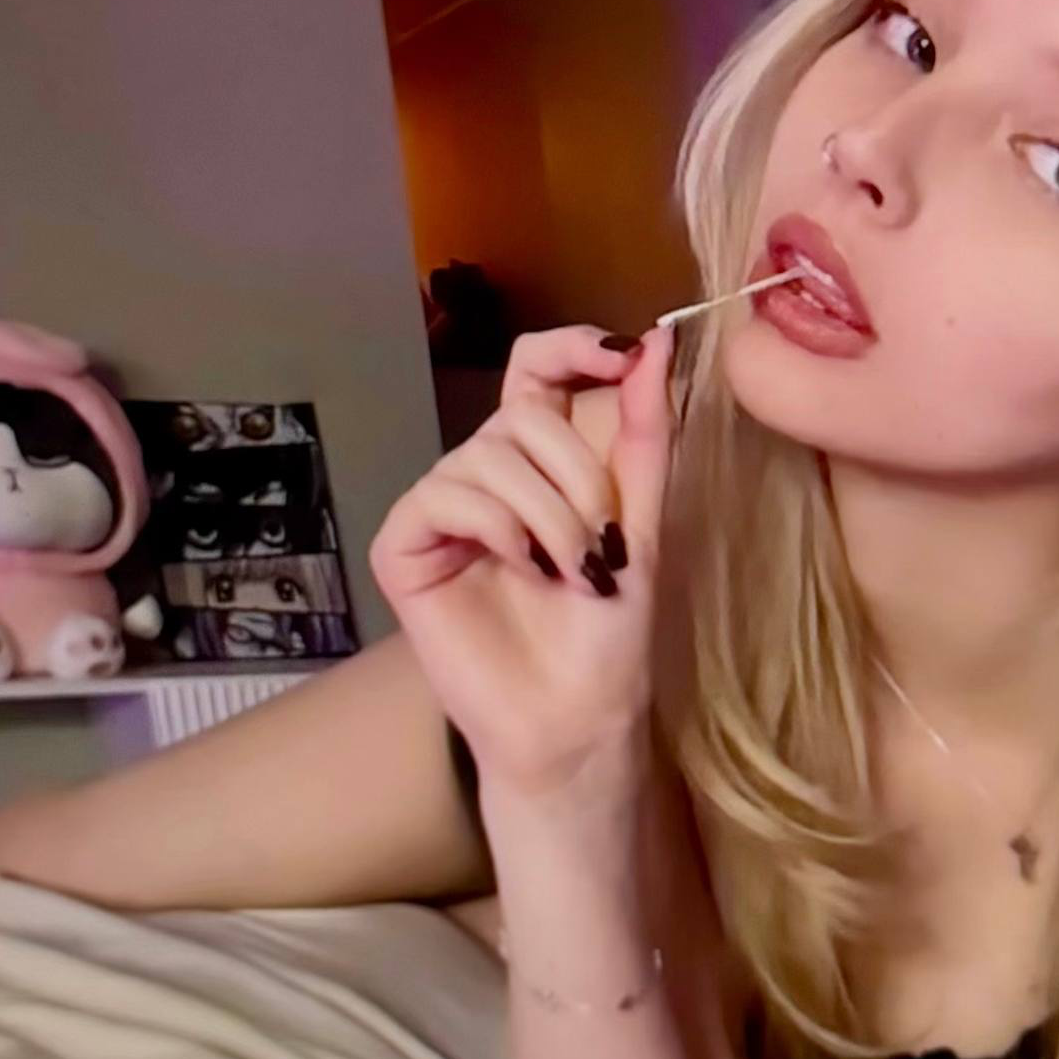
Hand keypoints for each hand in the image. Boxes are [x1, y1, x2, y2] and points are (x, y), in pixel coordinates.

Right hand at [372, 325, 671, 805]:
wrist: (576, 717)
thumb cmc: (609, 633)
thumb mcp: (643, 523)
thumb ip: (645, 434)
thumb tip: (656, 341)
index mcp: (541, 462)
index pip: (538, 369)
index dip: (573, 347)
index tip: (622, 355)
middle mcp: (485, 474)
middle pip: (521, 413)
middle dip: (578, 476)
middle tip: (601, 546)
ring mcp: (440, 509)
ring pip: (486, 455)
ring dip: (546, 513)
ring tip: (569, 573)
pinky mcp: (403, 547)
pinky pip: (443, 496)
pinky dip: (493, 526)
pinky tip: (517, 567)